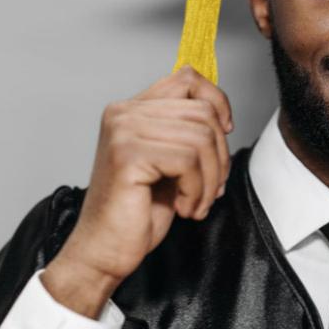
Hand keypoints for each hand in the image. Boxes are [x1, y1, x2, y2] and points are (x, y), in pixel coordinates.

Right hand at [48, 66, 232, 297]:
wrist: (104, 249)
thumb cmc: (137, 210)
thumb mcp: (168, 161)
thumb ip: (185, 131)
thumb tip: (222, 116)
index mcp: (131, 109)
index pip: (187, 79)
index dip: (217, 101)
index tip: (224, 132)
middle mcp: (123, 112)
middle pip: (202, 112)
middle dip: (219, 155)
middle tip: (210, 187)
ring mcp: (123, 131)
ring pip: (200, 137)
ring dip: (211, 179)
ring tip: (196, 201)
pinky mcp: (127, 155)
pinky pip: (188, 161)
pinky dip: (198, 190)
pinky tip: (184, 207)